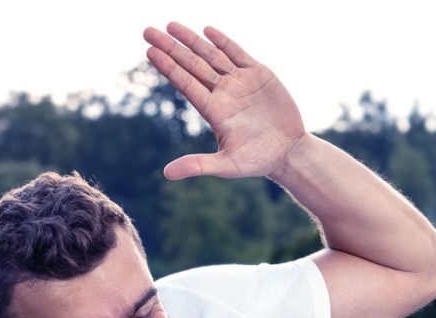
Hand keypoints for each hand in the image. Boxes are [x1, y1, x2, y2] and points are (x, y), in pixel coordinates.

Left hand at [143, 22, 306, 180]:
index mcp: (214, 110)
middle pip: (192, 65)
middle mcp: (223, 93)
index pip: (185, 84)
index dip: (168, 67)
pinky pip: (238, 53)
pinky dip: (224, 42)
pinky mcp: (259, 74)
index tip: (149, 52)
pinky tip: (207, 30)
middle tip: (147, 31)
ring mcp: (240, 82)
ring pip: (211, 55)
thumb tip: (166, 174)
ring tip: (170, 25)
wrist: (289, 152)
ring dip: (191, 40)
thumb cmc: (258, 161)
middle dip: (170, 47)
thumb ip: (198, 165)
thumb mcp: (227, 166)